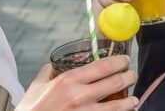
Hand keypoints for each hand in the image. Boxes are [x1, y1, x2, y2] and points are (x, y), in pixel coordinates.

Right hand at [17, 56, 137, 110]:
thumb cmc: (31, 110)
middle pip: (115, 82)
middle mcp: (79, 96)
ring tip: (134, 98)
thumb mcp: (36, 87)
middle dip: (129, 77)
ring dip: (130, 101)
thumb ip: (48, 72)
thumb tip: (54, 64)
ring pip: (118, 105)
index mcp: (68, 81)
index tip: (124, 60)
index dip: (119, 61)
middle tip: (132, 75)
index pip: (103, 66)